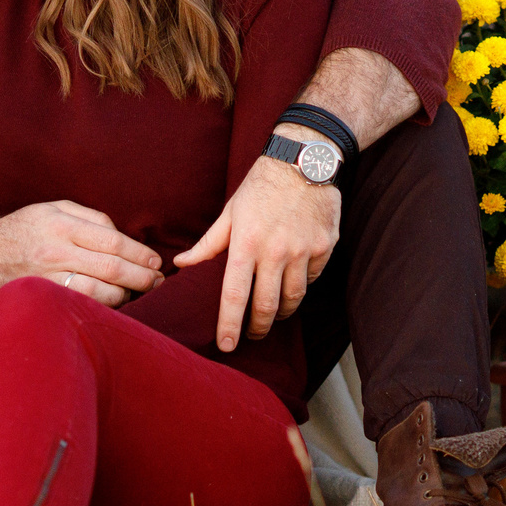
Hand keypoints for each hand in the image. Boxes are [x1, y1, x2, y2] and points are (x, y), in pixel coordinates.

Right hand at [0, 202, 163, 307]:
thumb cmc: (26, 228)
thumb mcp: (56, 208)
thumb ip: (92, 218)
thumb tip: (122, 236)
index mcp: (62, 224)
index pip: (112, 241)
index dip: (139, 253)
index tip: (155, 261)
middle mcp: (55, 251)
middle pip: (110, 268)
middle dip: (141, 277)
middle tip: (158, 280)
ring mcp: (47, 277)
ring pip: (98, 292)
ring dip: (126, 295)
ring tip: (138, 292)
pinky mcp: (42, 296)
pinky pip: (79, 305)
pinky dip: (102, 306)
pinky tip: (114, 302)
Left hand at [175, 150, 339, 351]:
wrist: (304, 161)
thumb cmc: (261, 186)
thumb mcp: (230, 212)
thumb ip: (208, 244)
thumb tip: (182, 264)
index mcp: (246, 243)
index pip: (234, 295)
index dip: (229, 324)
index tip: (227, 345)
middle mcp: (275, 251)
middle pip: (266, 305)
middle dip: (257, 327)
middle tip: (252, 334)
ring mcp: (302, 250)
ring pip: (293, 298)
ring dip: (281, 311)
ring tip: (273, 313)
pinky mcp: (324, 247)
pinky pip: (312, 278)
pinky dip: (301, 284)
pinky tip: (293, 281)